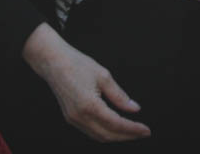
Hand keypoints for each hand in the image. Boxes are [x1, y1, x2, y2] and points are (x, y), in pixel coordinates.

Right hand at [23, 24, 150, 140]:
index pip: (116, 124)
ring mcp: (73, 119)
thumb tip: (135, 109)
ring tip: (131, 131)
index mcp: (89, 105)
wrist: (53, 62)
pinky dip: (105, 132)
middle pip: (107, 135)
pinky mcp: (70, 118)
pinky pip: (90, 131)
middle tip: (142, 132)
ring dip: (116, 136)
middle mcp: (79, 117)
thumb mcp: (103, 76)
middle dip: (127, 136)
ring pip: (98, 136)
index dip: (132, 129)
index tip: (146, 130)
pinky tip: (115, 127)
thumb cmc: (78, 65)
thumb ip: (119, 96)